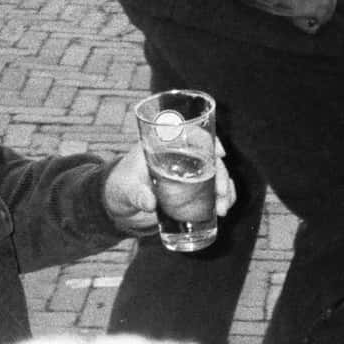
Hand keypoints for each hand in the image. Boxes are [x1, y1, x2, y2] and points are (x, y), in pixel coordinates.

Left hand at [101, 140, 236, 237]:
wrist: (119, 204)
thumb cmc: (119, 187)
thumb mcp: (125, 190)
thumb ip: (136, 194)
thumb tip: (150, 203)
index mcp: (162, 145)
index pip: (190, 133)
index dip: (208, 140)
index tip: (220, 153)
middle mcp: (179, 155)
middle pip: (208, 156)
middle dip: (220, 173)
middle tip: (221, 193)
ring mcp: (187, 173)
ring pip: (214, 173)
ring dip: (224, 188)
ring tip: (222, 209)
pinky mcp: (190, 190)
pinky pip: (211, 190)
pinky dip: (221, 198)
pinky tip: (223, 210)